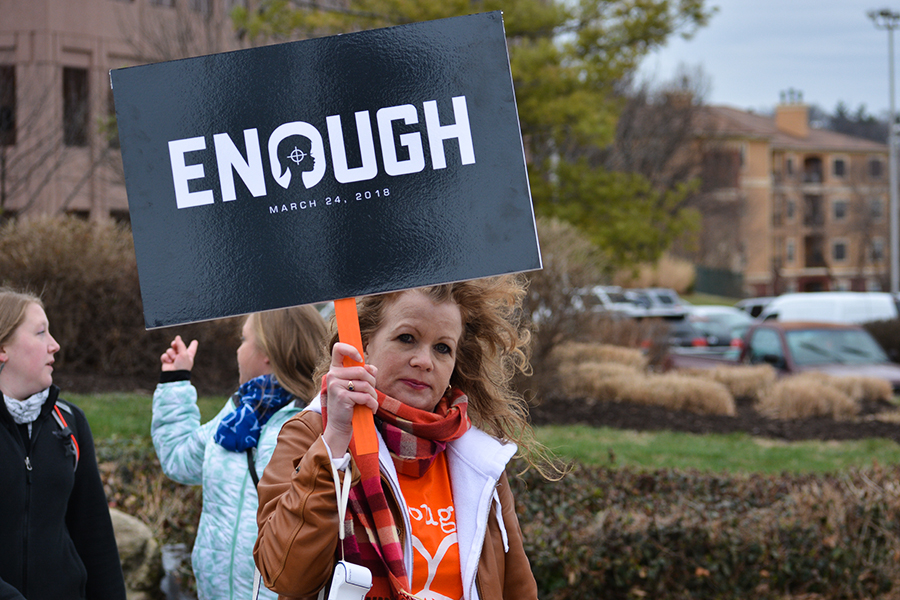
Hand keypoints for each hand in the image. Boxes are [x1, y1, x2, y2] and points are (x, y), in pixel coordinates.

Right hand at [160, 335, 197, 371]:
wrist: (174, 376)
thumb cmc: (182, 366)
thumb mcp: (183, 354)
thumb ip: (180, 345)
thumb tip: (177, 337)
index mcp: (188, 355)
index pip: (192, 349)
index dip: (193, 345)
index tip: (195, 341)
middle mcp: (181, 356)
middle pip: (177, 346)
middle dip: (175, 344)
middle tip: (174, 344)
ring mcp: (173, 359)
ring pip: (170, 350)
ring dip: (171, 354)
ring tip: (173, 360)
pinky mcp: (166, 361)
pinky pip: (164, 355)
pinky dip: (166, 358)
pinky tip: (168, 362)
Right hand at [322, 342, 377, 456]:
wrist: (340, 426)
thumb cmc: (350, 405)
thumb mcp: (356, 387)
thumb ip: (364, 375)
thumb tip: (373, 368)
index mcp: (335, 370)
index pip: (338, 348)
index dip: (351, 349)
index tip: (360, 358)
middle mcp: (333, 375)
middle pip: (361, 370)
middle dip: (372, 382)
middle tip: (371, 393)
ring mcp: (336, 385)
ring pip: (365, 384)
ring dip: (373, 395)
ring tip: (371, 402)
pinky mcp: (342, 397)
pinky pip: (365, 396)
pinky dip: (373, 404)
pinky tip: (371, 409)